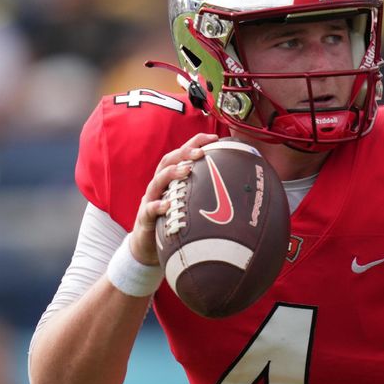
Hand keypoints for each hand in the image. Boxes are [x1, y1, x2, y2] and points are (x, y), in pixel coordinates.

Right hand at [129, 133, 218, 264]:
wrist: (148, 245)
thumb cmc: (173, 219)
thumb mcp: (189, 203)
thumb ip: (205, 192)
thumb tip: (238, 187)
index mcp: (170, 179)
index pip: (181, 155)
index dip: (195, 143)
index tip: (215, 138)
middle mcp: (159, 185)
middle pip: (168, 162)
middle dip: (184, 153)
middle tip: (201, 152)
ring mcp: (150, 200)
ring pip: (157, 182)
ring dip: (172, 174)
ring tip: (187, 170)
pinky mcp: (145, 218)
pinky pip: (150, 210)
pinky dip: (158, 206)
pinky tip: (167, 204)